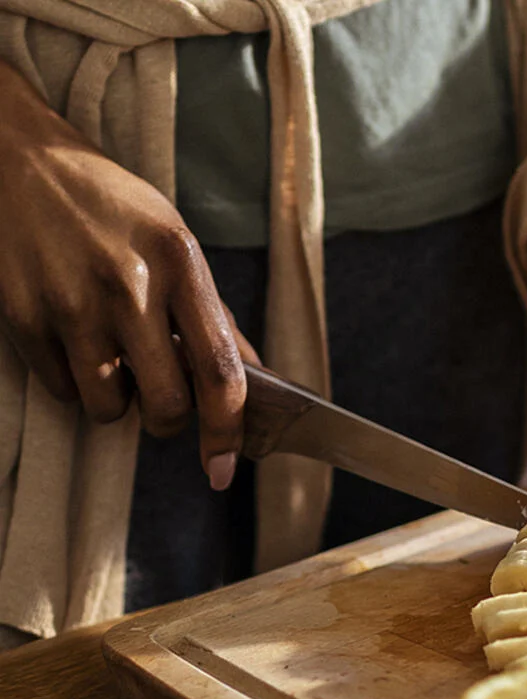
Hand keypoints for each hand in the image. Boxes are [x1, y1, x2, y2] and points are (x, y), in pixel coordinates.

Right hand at [0, 61, 256, 490]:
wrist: (14, 154)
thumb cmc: (108, 203)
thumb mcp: (175, 242)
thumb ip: (213, 314)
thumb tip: (255, 379)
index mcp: (181, 263)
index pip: (219, 370)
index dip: (227, 430)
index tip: (224, 469)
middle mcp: (130, 285)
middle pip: (166, 403)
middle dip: (167, 420)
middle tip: (162, 402)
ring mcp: (72, 301)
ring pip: (109, 407)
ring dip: (116, 401)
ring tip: (111, 357)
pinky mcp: (24, 314)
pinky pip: (61, 390)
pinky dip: (72, 383)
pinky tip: (74, 341)